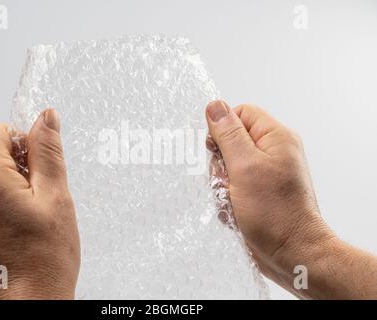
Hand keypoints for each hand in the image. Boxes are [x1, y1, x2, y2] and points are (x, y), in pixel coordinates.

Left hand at [0, 109, 79, 299]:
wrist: (26, 310)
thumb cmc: (43, 263)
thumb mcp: (56, 198)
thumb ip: (47, 152)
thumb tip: (46, 117)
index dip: (19, 143)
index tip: (34, 167)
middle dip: (13, 171)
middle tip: (36, 202)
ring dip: (2, 193)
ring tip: (24, 223)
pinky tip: (10, 234)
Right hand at [205, 100, 376, 298]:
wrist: (291, 254)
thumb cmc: (275, 213)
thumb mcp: (245, 167)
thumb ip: (228, 135)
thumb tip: (215, 106)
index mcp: (275, 137)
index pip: (240, 113)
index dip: (222, 128)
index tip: (216, 150)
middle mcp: (272, 152)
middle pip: (230, 141)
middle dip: (220, 164)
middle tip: (228, 181)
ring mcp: (265, 173)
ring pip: (227, 167)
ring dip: (221, 185)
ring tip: (233, 200)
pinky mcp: (258, 192)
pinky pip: (231, 186)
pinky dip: (227, 199)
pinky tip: (235, 211)